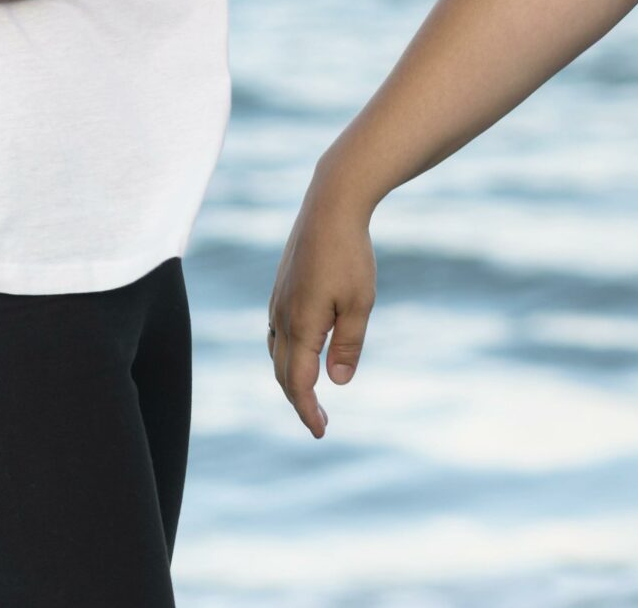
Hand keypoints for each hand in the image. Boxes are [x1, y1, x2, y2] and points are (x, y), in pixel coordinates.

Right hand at [267, 176, 379, 438]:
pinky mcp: (280, 289)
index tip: (321, 432)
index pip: (299, 383)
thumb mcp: (360, 303)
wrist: (330, 206)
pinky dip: (287, 353)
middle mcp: (281, 318)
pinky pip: (276, 333)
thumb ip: (348, 344)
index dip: (308, 411)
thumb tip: (337, 382)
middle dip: (299, 401)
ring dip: (291, 377)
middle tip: (319, 422)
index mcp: (300, 326)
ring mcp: (276, 303)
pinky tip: (300, 352)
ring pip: (277, 353)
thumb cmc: (350, 255)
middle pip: (284, 373)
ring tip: (310, 394)